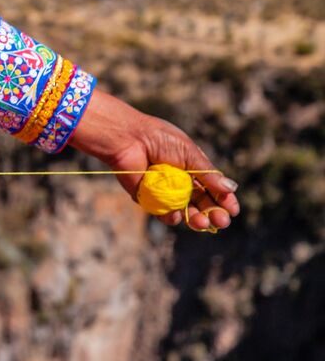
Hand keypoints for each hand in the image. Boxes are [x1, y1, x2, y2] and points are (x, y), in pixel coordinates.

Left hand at [67, 91, 240, 230]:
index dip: (224, 200)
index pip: (213, 189)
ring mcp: (164, 192)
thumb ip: (208, 174)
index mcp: (193, 168)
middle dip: (213, 214)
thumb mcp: (189, 153)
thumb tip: (231, 189)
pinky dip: (171, 217)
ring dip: (196, 219)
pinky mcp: (147, 198)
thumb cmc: (158, 139)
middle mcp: (180, 182)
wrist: (127, 138)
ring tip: (202, 222)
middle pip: (202, 204)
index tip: (233, 210)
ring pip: (185, 212)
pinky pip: (162, 213)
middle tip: (221, 221)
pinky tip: (177, 216)